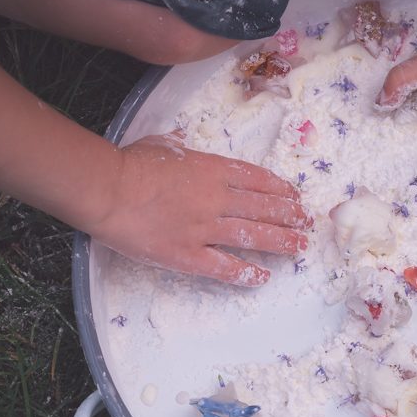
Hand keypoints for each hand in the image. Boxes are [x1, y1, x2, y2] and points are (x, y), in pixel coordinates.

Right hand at [89, 132, 310, 284]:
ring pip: (254, 236)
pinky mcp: (187, 255)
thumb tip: (181, 139)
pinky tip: (262, 277)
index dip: (279, 189)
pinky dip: (245, 273)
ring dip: (281, 242)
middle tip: (306, 223)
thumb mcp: (161, 143)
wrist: (109, 190)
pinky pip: (224, 267)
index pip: (257, 180)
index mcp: (213, 170)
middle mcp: (217, 199)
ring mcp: (205, 229)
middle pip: (263, 208)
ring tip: (299, 248)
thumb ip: (177, 144)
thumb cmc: (131, 163)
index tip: (294, 196)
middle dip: (289, 216)